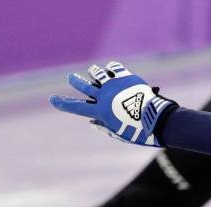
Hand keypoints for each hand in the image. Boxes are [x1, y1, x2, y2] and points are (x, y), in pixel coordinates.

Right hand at [49, 61, 175, 146]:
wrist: (157, 119)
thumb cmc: (138, 131)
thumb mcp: (119, 133)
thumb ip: (104, 127)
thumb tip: (92, 122)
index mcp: (100, 111)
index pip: (77, 107)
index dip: (63, 103)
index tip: (53, 99)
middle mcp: (104, 96)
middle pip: (85, 86)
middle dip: (76, 82)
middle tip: (70, 78)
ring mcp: (115, 85)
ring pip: (98, 74)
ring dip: (94, 73)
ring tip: (92, 71)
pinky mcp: (126, 78)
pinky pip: (114, 69)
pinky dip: (110, 69)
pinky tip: (109, 68)